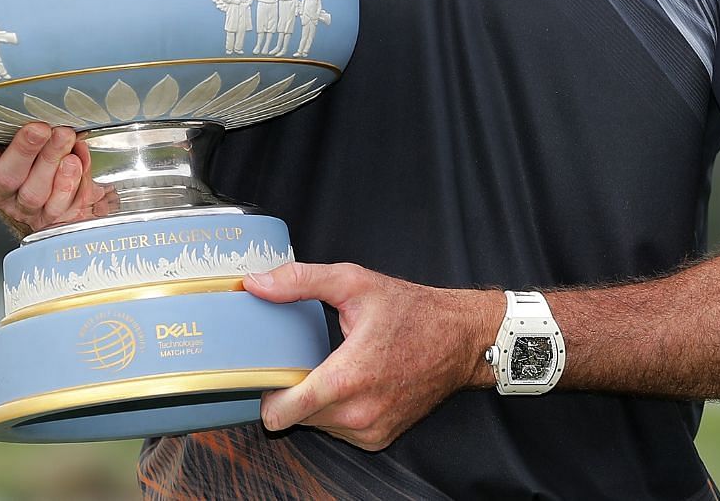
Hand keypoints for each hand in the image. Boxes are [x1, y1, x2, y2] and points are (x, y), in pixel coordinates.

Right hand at [0, 114, 105, 234]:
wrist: (60, 194)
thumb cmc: (35, 154)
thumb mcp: (19, 134)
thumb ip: (18, 120)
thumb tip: (34, 88)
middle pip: (5, 175)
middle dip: (23, 150)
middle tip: (38, 128)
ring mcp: (23, 204)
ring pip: (33, 190)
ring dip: (50, 161)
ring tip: (64, 137)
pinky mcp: (50, 215)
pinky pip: (58, 203)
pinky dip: (69, 181)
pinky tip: (75, 161)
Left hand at [250, 261, 503, 451]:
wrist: (463, 338)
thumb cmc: (414, 311)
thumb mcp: (356, 284)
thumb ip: (301, 282)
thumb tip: (256, 284)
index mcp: (346, 378)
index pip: (280, 415)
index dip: (268, 395)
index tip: (276, 373)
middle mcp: (357, 413)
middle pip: (296, 418)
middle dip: (297, 393)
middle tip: (313, 361)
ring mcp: (371, 429)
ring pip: (318, 426)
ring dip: (320, 405)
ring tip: (341, 370)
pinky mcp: (381, 438)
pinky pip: (342, 432)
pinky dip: (342, 413)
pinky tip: (359, 385)